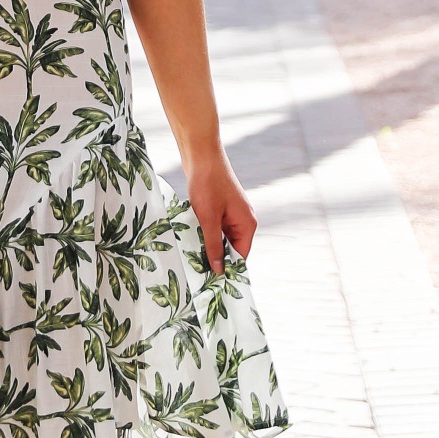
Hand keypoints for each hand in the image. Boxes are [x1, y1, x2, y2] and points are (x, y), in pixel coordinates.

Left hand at [184, 151, 254, 275]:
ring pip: (221, 237)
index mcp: (247, 224)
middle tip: (197, 270)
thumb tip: (219, 270)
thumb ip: (214, 245)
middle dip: (216, 257)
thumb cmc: (207, 184)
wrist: (201, 154)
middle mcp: (243, 219)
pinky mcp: (221, 207)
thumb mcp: (208, 218)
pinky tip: (191, 235)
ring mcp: (232, 213)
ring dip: (208, 243)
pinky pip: (215, 227)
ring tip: (192, 253)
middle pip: (231, 248)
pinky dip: (205, 232)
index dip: (228, 269)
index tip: (212, 282)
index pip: (241, 256)